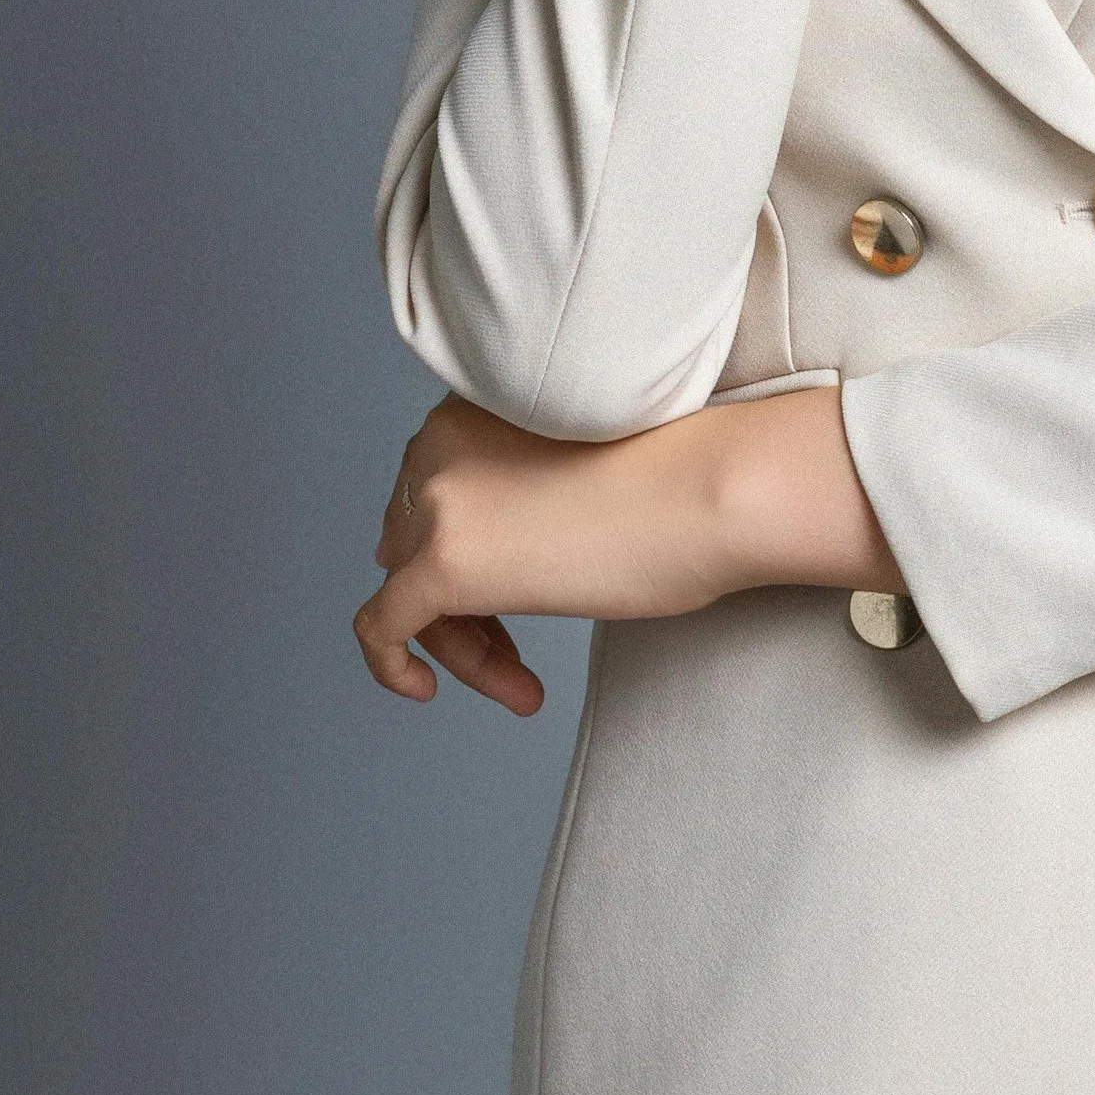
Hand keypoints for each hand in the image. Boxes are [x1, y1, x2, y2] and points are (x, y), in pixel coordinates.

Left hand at [352, 388, 900, 709]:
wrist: (716, 489)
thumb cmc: (683, 478)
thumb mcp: (575, 463)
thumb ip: (515, 489)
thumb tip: (464, 555)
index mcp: (476, 404)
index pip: (434, 491)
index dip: (471, 553)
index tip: (520, 598)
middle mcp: (440, 442)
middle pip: (415, 542)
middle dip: (464, 605)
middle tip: (519, 655)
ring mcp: (439, 502)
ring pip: (408, 590)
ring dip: (462, 645)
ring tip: (520, 685)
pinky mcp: (443, 564)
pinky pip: (379, 628)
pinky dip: (391, 665)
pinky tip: (422, 690)